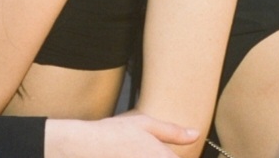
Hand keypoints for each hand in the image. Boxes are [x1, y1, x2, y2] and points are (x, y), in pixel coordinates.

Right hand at [45, 112, 198, 157]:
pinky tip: (127, 156)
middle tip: (143, 150)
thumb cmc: (112, 133)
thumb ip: (172, 131)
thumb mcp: (144, 124)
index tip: (169, 152)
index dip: (175, 157)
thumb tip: (195, 134)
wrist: (83, 146)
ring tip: (135, 151)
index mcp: (162, 156)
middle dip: (166, 157)